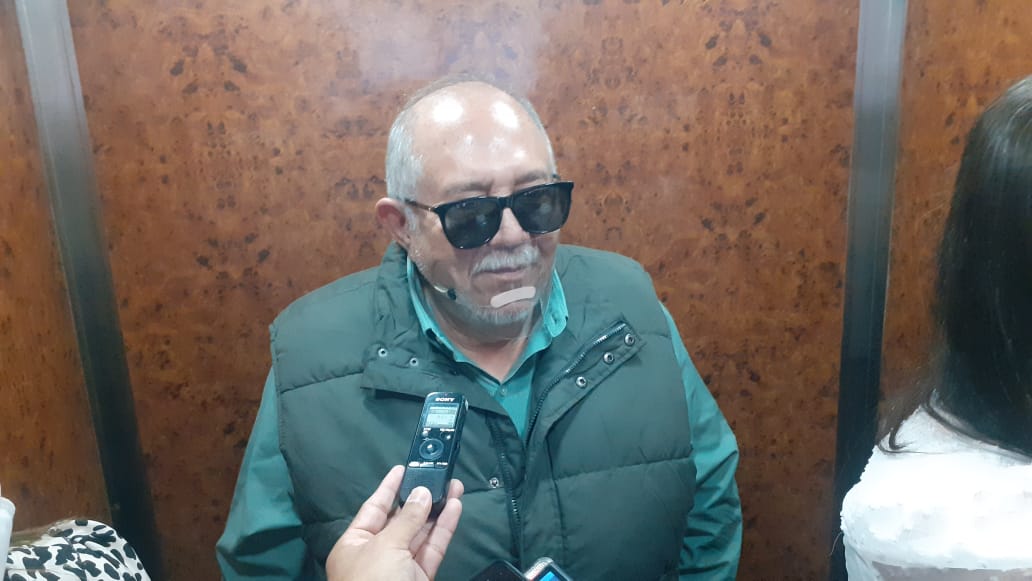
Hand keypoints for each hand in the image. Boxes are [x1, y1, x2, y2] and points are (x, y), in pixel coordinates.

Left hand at [325, 465, 463, 580]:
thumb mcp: (385, 547)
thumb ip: (407, 519)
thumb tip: (422, 494)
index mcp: (354, 545)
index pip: (373, 509)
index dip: (388, 488)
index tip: (402, 469)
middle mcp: (376, 555)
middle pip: (400, 520)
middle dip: (419, 498)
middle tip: (437, 475)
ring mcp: (399, 568)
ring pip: (420, 533)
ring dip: (437, 510)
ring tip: (453, 486)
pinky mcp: (420, 578)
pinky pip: (432, 549)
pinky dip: (444, 529)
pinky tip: (454, 508)